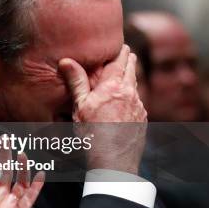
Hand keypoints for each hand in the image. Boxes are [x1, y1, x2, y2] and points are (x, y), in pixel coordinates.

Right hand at [58, 45, 146, 173]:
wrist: (113, 163)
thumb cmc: (93, 135)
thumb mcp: (80, 107)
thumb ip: (76, 82)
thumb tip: (66, 60)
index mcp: (114, 87)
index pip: (120, 60)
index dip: (119, 50)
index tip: (118, 44)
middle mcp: (130, 93)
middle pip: (132, 68)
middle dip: (127, 59)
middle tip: (123, 54)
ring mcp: (138, 106)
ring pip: (135, 85)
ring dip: (128, 79)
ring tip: (120, 78)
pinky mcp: (142, 119)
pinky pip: (137, 102)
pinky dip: (130, 97)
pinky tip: (122, 104)